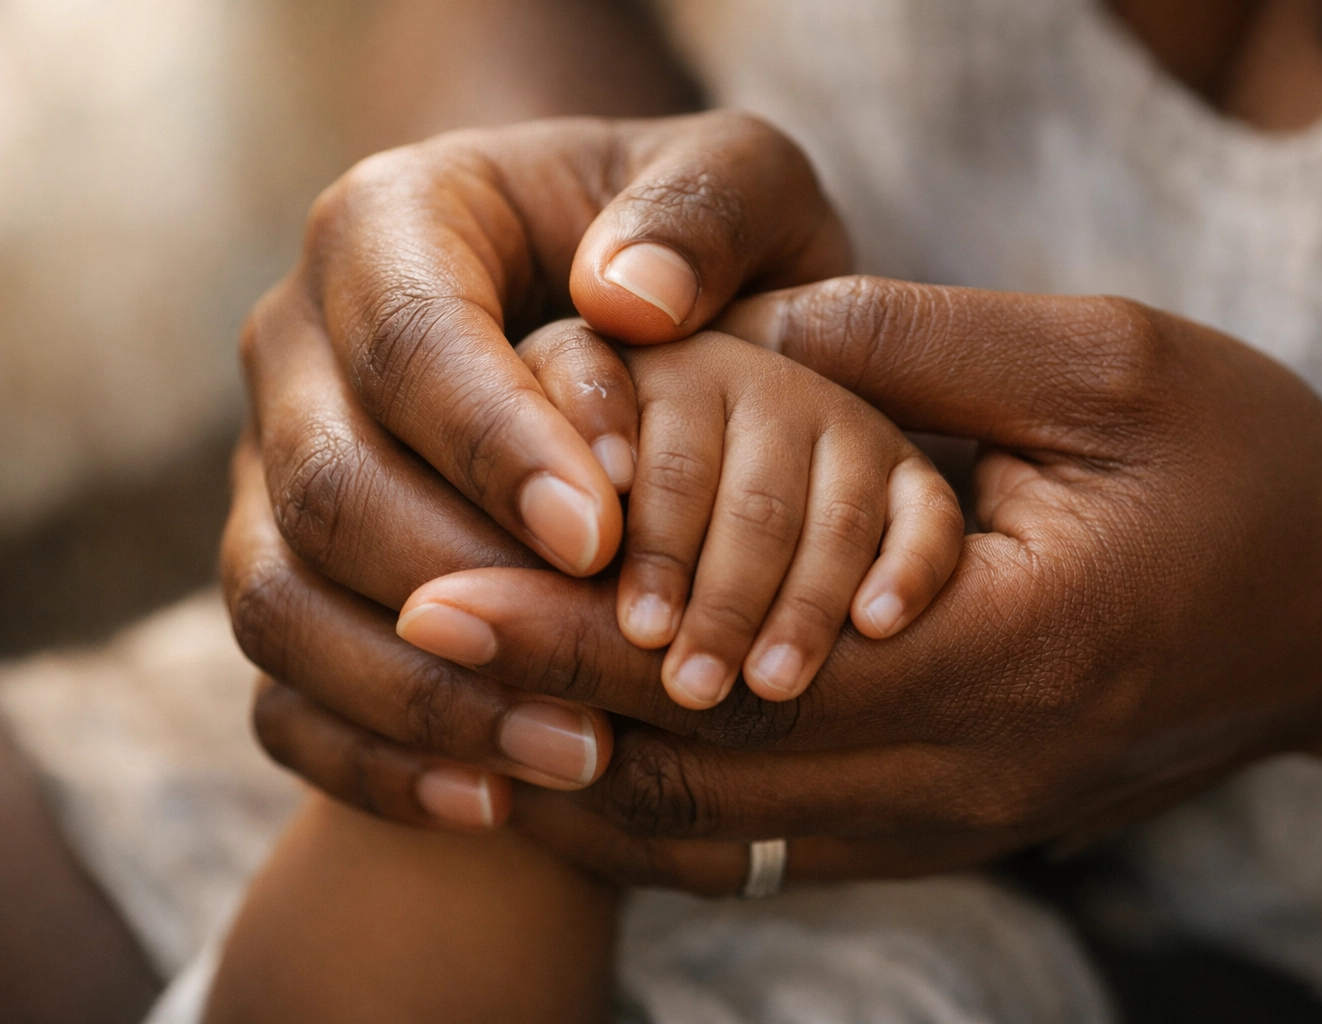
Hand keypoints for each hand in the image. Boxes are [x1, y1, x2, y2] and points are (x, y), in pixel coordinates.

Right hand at [224, 111, 848, 822]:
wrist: (614, 311)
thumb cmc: (688, 248)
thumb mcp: (737, 187)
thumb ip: (702, 210)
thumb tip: (627, 301)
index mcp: (392, 224)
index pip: (410, 339)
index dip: (493, 446)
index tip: (603, 539)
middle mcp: (300, 347)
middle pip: (325, 487)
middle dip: (466, 596)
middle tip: (610, 673)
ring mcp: (276, 470)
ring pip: (278, 603)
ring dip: (421, 698)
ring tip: (578, 755)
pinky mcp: (289, 577)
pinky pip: (280, 690)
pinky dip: (367, 759)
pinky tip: (491, 802)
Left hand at [241, 275, 1321, 887]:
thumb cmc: (1245, 470)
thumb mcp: (1108, 366)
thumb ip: (920, 344)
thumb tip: (752, 333)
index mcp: (1006, 651)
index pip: (738, 668)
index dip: (577, 626)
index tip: (444, 575)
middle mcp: (968, 773)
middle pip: (706, 770)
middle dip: (544, 699)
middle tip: (408, 630)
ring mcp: (957, 822)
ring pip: (724, 834)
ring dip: (582, 777)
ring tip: (452, 703)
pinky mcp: (950, 826)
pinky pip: (772, 846)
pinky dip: (659, 810)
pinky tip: (574, 755)